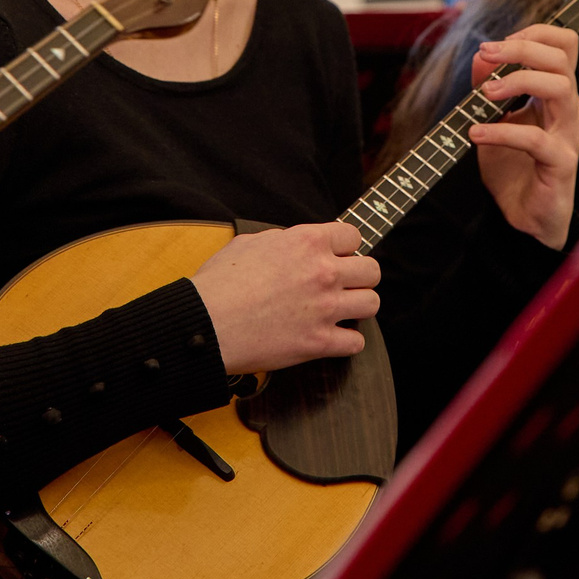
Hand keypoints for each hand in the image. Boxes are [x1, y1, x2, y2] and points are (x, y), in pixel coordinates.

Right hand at [189, 221, 379, 375]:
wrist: (206, 323)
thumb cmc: (218, 283)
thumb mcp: (248, 243)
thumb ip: (281, 240)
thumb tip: (292, 244)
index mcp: (306, 242)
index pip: (353, 235)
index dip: (345, 247)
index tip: (337, 257)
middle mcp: (322, 272)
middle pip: (372, 270)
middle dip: (360, 277)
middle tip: (343, 285)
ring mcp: (324, 308)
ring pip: (372, 304)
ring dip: (358, 307)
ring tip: (341, 311)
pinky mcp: (318, 342)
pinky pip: (356, 342)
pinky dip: (347, 342)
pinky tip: (332, 338)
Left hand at [468, 24, 578, 250]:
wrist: (524, 217)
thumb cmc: (515, 167)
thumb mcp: (494, 119)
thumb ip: (489, 86)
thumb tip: (482, 55)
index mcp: (557, 94)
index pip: (564, 45)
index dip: (535, 33)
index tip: (498, 45)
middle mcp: (568, 109)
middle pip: (561, 59)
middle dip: (522, 48)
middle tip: (488, 54)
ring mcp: (568, 135)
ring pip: (559, 89)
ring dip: (518, 81)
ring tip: (486, 93)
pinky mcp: (561, 163)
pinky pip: (536, 139)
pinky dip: (502, 132)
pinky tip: (477, 134)